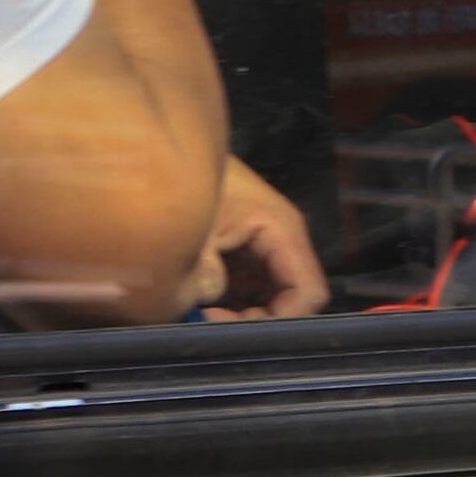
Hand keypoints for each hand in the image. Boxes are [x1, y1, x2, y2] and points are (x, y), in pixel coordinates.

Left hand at [196, 158, 327, 319]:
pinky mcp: (244, 244)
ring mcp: (263, 241)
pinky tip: (200, 298)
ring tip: (202, 312)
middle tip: (212, 323)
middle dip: (256, 319)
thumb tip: (206, 303)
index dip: (282, 320)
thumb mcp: (193, 227)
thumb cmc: (186, 179)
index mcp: (282, 231)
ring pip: (269, 293)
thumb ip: (203, 270)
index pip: (309, 292)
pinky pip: (250, 281)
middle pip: (290, 297)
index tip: (240, 331)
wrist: (166, 144)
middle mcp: (281, 238)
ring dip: (241, 310)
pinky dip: (230, 296)